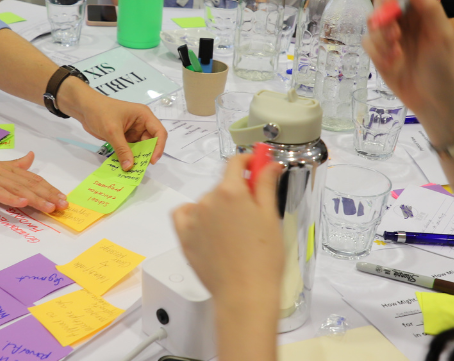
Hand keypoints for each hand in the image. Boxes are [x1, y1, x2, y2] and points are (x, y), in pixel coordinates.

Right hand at [0, 148, 67, 211]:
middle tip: (63, 206)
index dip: (49, 188)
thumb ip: (14, 164)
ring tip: (49, 207)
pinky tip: (22, 203)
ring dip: (35, 198)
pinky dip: (11, 198)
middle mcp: (3, 172)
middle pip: (30, 184)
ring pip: (17, 189)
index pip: (33, 179)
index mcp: (7, 169)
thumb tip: (32, 157)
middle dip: (48, 195)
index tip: (63, 198)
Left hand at [60, 80, 167, 170]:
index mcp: (143, 115)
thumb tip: (129, 167)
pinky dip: (128, 156)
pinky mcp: (124, 137)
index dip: (158, 147)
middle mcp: (141, 123)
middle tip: (139, 168)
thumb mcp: (112, 131)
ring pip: (140, 147)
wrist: (84, 108)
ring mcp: (133, 130)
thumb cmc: (100, 112)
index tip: (152, 160)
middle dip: (146, 154)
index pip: (159, 132)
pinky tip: (125, 164)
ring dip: (137, 157)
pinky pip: (130, 149)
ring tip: (131, 169)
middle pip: (151, 141)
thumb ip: (122, 149)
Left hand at [173, 155, 283, 301]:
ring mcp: (193, 218)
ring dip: (219, 207)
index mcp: (230, 191)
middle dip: (238, 192)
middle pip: (223, 185)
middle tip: (254, 212)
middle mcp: (207, 200)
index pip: (235, 162)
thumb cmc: (263, 258)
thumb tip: (269, 164)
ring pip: (207, 201)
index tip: (256, 165)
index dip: (248, 160)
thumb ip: (266, 184)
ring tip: (236, 232)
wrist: (245, 293)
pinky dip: (194, 214)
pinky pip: (184, 214)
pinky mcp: (183, 236)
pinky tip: (208, 226)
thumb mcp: (270, 216)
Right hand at [363, 0, 453, 122]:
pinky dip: (378, 53)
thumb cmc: (443, 66)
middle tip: (394, 35)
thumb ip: (429, 9)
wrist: (435, 100)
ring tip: (397, 54)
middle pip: (381, 2)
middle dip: (383, 18)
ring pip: (372, 23)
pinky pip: (368, 43)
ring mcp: (389, 35)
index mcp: (420, 9)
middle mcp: (403, 18)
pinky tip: (393, 64)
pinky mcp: (379, 52)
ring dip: (382, 39)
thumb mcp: (441, 36)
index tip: (388, 2)